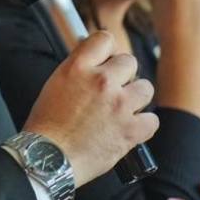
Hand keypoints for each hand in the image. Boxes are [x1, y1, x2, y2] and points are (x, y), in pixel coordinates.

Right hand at [24, 30, 157, 185]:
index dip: (107, 51)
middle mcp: (101, 81)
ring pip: (145, 88)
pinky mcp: (131, 129)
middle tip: (112, 91)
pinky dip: (143, 125)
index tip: (107, 60)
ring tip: (121, 111)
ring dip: (135, 98)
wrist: (47, 160)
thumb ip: (79, 69)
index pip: (104, 39)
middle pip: (129, 61)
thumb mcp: (55, 85)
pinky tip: (128, 129)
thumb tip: (97, 61)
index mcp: (78, 67)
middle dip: (122, 76)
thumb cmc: (47, 127)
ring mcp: (119, 105)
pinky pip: (151, 120)